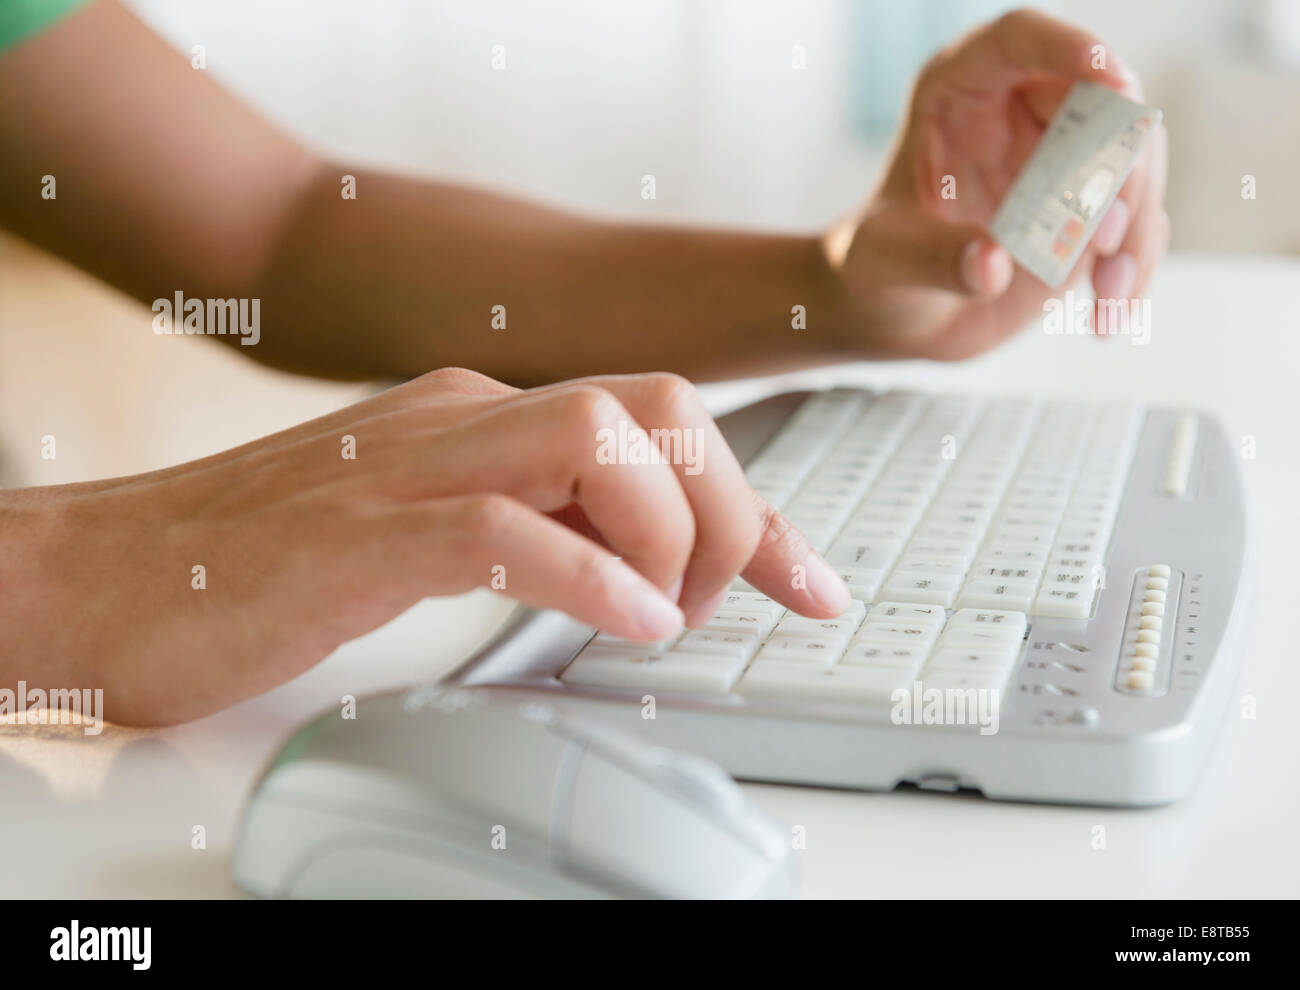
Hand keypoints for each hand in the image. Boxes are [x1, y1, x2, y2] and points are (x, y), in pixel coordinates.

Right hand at [1, 368, 849, 724]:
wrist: (109, 574)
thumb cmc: (260, 563)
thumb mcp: (423, 527)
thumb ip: (521, 520)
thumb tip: (622, 564)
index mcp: (481, 415)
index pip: (660, 423)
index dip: (754, 507)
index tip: (807, 581)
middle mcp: (462, 416)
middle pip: (660, 407)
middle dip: (726, 511)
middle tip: (708, 606)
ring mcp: (413, 462)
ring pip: (605, 441)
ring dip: (669, 538)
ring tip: (657, 619)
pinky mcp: (366, 530)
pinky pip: (512, 527)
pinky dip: (592, 575)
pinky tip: (626, 628)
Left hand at [827, 8, 1168, 359]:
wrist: (891, 313)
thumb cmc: (871, 270)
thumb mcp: (883, 262)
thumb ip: (932, 259)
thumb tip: (992, 264)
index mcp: (959, 91)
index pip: (1020, 40)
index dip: (1070, 49)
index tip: (1114, 83)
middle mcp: (1020, 111)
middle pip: (1104, 103)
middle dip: (1124, 168)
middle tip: (1107, 237)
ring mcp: (1062, 159)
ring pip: (1136, 165)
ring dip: (1136, 232)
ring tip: (1107, 294)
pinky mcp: (1087, 211)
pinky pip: (1135, 226)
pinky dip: (1134, 272)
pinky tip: (1108, 320)